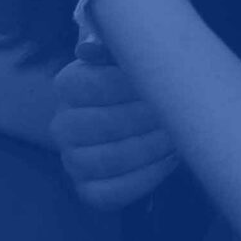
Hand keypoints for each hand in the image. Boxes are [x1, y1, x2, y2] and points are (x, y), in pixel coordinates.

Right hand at [53, 58, 177, 208]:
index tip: (160, 83)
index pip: (86, 84)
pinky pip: (112, 193)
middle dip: (144, 119)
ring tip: (177, 137)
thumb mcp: (128, 58)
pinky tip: (169, 161)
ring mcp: (73, 161)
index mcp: (68, 85)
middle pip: (100, 125)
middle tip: (177, 113)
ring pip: (108, 161)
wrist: (139, 120)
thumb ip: (117, 48)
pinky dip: (145, 178)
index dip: (125, 86)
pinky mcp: (88, 190)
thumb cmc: (136, 84)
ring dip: (149, 149)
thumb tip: (89, 49)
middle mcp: (63, 125)